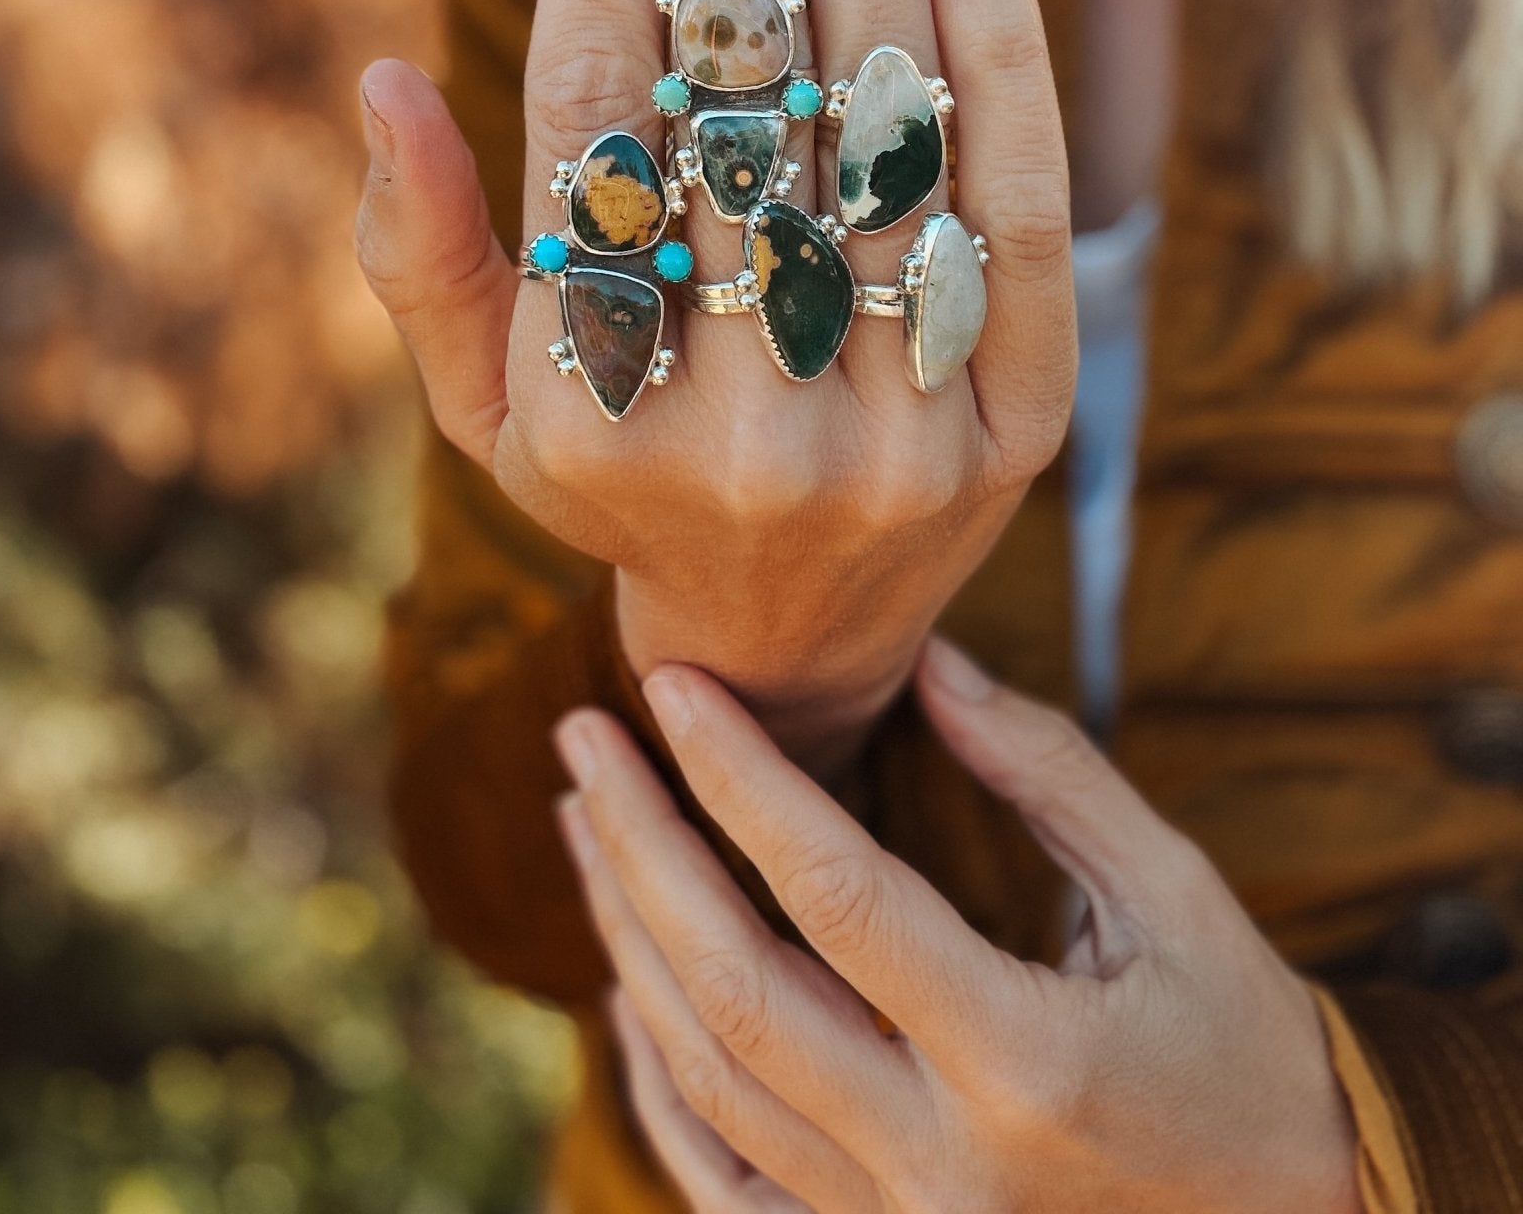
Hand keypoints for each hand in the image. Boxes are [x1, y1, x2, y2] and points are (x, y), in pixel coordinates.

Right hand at [355, 0, 1074, 762]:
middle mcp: (745, 425)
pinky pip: (1020, 215)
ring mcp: (898, 427)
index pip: (594, 125)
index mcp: (587, 413)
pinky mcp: (1023, 421)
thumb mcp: (486, 403)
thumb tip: (385, 81)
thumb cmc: (620, 483)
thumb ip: (423, 256)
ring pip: (885, 135)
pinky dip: (1001, 57)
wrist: (798, 636)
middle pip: (749, 107)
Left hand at [552, 636, 1360, 1213]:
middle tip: (582, 733)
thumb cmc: (1240, 1039)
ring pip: (710, 1080)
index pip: (839, 894)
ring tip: (586, 818)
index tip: (674, 685)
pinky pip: (722, 1180)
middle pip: (738, 990)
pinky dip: (657, 1080)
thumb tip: (927, 661)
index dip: (742, 778)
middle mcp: (943, 1165)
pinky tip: (626, 979)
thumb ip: (1048, 770)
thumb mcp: (1174, 888)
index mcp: (1027, 1060)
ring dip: (629, 938)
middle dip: (641, 846)